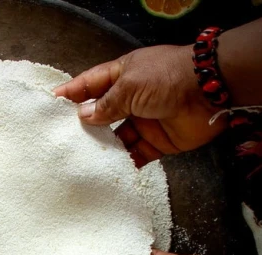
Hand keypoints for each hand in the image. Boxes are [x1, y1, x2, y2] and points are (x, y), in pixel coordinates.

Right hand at [53, 45, 226, 166]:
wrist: (211, 92)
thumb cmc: (166, 79)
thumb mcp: (130, 86)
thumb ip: (106, 104)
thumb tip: (83, 117)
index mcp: (122, 76)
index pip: (90, 85)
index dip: (71, 94)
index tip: (49, 106)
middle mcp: (130, 99)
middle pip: (101, 114)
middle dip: (83, 126)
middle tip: (60, 140)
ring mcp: (143, 121)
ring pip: (115, 138)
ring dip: (101, 148)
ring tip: (80, 160)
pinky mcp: (157, 142)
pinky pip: (135, 155)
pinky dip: (123, 164)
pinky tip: (107, 172)